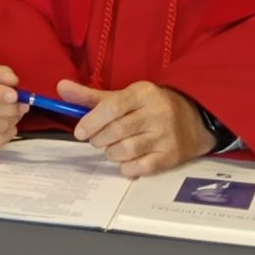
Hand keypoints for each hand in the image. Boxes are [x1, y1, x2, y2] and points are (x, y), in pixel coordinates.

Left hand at [58, 78, 213, 177]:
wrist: (194, 120)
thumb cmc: (150, 108)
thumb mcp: (124, 96)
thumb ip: (91, 96)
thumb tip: (60, 87)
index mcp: (144, 93)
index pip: (112, 107)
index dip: (91, 121)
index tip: (80, 132)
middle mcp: (157, 113)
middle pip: (116, 131)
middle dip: (99, 139)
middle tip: (96, 140)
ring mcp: (166, 136)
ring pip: (126, 150)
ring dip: (111, 153)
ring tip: (112, 148)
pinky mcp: (171, 156)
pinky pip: (140, 168)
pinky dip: (126, 167)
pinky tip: (126, 160)